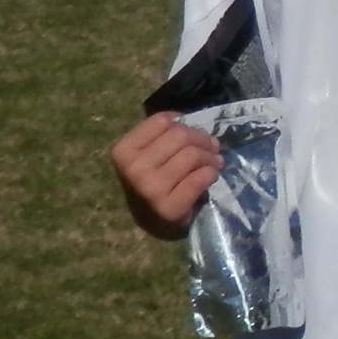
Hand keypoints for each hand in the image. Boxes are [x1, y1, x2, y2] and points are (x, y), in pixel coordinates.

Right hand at [112, 112, 220, 240]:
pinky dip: (211, 174)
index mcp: (123, 151)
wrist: (153, 220)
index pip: (162, 121)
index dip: (183, 123)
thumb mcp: (149, 152)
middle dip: (203, 140)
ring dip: (211, 157)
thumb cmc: (154, 178)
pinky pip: (200, 178)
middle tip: (212, 147)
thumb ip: (163, 133)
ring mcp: (149, 189)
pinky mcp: (169, 207)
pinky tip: (210, 175)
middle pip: (180, 135)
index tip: (191, 134)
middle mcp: (133, 169)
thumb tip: (184, 118)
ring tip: (214, 161)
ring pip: (193, 155)